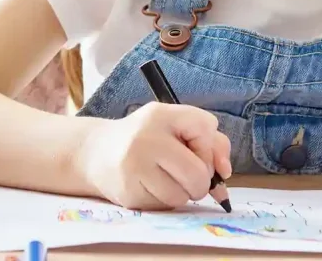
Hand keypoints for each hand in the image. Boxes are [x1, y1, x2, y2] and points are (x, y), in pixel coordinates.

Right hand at [77, 103, 231, 210]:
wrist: (97, 153)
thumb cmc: (146, 138)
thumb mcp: (175, 126)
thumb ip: (210, 142)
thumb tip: (225, 173)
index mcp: (161, 115)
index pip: (205, 128)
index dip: (209, 147)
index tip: (197, 151)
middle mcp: (145, 138)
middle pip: (198, 172)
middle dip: (201, 180)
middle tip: (187, 175)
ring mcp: (134, 167)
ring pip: (183, 195)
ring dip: (183, 193)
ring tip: (165, 179)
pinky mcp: (128, 193)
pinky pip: (165, 206)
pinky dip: (165, 200)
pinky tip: (150, 187)